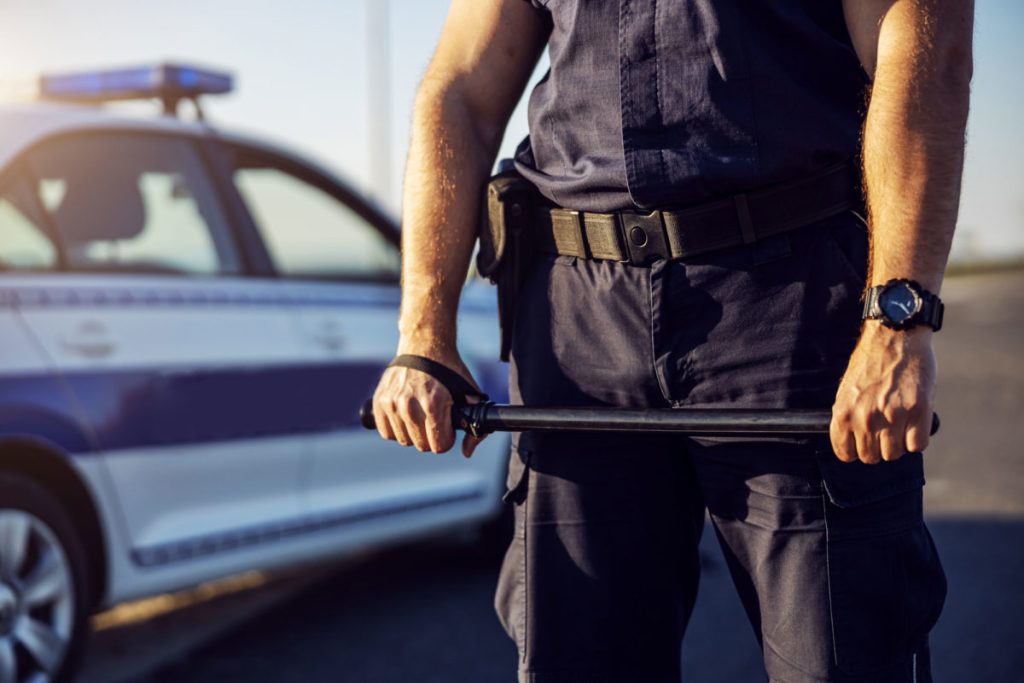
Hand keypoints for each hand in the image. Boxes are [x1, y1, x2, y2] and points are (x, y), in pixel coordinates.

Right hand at [371, 347, 485, 456]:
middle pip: (421, 445)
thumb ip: (473, 424)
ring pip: (404, 440)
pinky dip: (396, 429)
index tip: (446, 428)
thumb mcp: (469, 393)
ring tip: (420, 416)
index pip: (438, 446)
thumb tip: (467, 452)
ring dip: (413, 433)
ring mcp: (392, 402)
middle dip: (431, 437)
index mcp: (433, 403)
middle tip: (434, 421)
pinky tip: (404, 417)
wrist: (424, 344)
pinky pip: (386, 432)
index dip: (446, 439)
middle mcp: (409, 404)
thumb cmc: (449, 370)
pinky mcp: (379, 401)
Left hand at [830, 324, 936, 463]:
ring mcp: (893, 415)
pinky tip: (915, 423)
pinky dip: (918, 439)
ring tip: (900, 424)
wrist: (894, 335)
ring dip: (899, 443)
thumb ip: (850, 416)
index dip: (856, 450)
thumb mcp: (848, 390)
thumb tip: (854, 443)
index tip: (863, 443)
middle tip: (885, 430)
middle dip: (878, 447)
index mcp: (844, 413)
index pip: (845, 453)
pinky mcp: (918, 410)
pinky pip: (918, 446)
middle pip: (871, 458)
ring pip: (894, 454)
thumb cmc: (870, 362)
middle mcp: (866, 417)